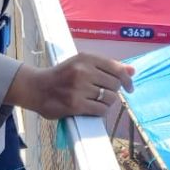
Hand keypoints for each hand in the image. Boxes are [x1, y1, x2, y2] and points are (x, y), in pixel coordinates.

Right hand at [4, 53, 134, 118]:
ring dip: (106, 102)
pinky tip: (92, 109)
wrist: (37, 88)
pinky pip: (101, 110)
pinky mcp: (75, 105)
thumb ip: (107, 66)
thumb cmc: (62, 75)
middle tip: (101, 93)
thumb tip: (132, 71)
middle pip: (115, 85)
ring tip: (95, 101)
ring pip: (110, 98)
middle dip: (113, 91)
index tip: (130, 88)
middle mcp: (83, 71)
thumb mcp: (82, 64)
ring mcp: (79, 88)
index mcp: (85, 58)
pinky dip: (100, 111)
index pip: (116, 68)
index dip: (127, 80)